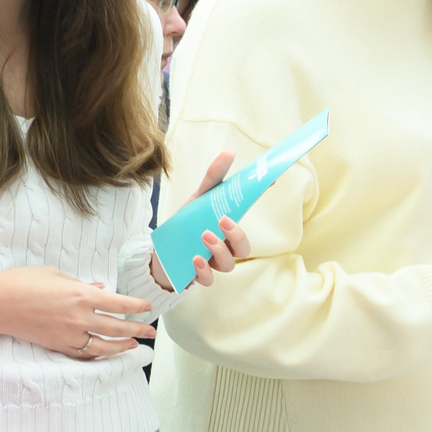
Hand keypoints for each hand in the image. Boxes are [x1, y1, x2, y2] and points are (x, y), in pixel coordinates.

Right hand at [0, 266, 152, 359]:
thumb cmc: (23, 282)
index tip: (148, 306)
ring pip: (104, 346)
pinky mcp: (57, 346)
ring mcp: (68, 335)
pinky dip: (98, 354)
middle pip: (117, 327)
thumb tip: (101, 290)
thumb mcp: (56, 275)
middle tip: (151, 331)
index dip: (136, 306)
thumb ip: (82, 285)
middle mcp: (79, 318)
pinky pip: (83, 353)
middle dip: (137, 330)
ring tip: (134, 345)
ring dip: (122, 346)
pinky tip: (107, 352)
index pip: (119, 303)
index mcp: (81, 295)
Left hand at [152, 150, 252, 291]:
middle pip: (244, 248)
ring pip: (228, 264)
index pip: (247, 212)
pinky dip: (203, 271)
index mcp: (227, 227)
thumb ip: (212, 179)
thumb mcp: (197, 200)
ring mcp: (212, 263)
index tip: (269, 179)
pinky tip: (195, 260)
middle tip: (223, 221)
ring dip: (219, 249)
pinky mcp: (197, 277)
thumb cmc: (185, 226)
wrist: (161, 253)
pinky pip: (208, 280)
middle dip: (237, 235)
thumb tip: (230, 152)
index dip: (260, 195)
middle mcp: (225, 247)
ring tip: (204, 236)